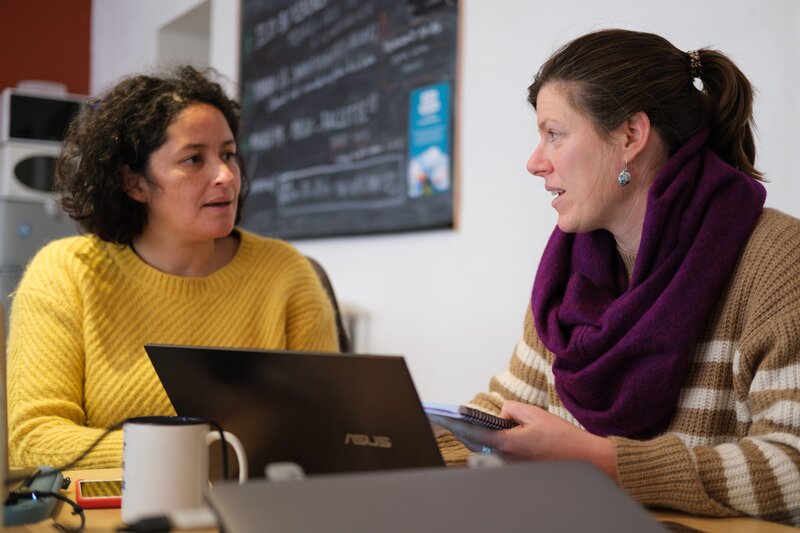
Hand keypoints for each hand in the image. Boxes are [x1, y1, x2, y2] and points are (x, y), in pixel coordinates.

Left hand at [432, 401, 617, 480]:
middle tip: (447, 419)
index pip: (473, 432)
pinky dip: (488, 442)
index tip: (443, 416)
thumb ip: (512, 409)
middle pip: (475, 442)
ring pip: (485, 448)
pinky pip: (496, 453)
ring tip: (462, 424)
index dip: (456, 423)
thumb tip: (502, 413)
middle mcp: (505, 457)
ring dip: (474, 436)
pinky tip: (487, 433)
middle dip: (461, 430)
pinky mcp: (518, 466)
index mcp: (507, 443)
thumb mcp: (534, 414)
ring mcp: (511, 464)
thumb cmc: (561, 437)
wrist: (581, 458)